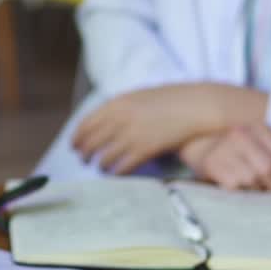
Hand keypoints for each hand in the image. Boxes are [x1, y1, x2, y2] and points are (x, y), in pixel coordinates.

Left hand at [72, 84, 267, 174]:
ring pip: (105, 156)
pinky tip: (116, 174)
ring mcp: (132, 134)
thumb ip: (120, 107)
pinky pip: (122, 166)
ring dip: (100, 164)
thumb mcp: (140, 96)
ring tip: (101, 167)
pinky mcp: (145, 149)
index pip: (86, 123)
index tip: (74, 145)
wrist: (196, 105)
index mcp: (117, 103)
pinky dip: (116, 172)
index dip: (77, 136)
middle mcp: (121, 118)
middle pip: (91, 141)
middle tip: (83, 159)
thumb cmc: (171, 100)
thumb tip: (104, 120)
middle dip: (84, 153)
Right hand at [179, 124, 270, 193]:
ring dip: (258, 190)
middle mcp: (242, 135)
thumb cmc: (240, 150)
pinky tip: (241, 188)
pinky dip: (242, 192)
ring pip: (252, 179)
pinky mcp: (213, 164)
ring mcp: (225, 149)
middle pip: (268, 168)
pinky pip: (235, 186)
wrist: (200, 144)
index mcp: (260, 128)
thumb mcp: (260, 145)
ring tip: (256, 188)